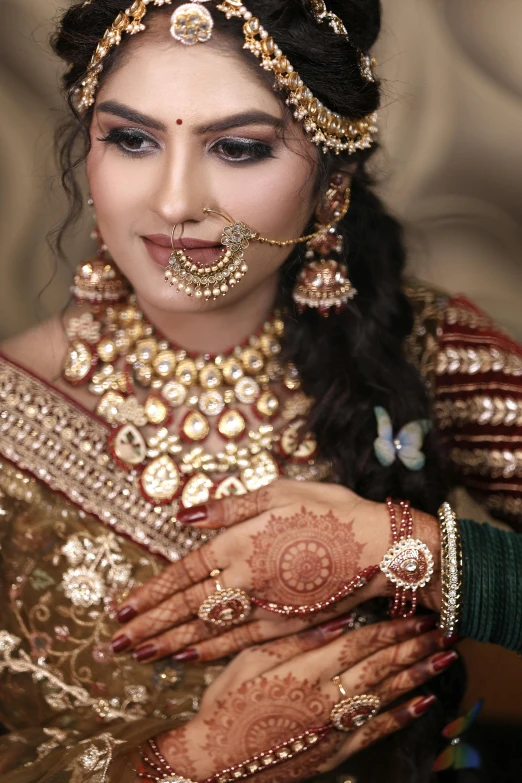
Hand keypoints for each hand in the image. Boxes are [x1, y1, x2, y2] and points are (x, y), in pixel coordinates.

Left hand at [112, 480, 441, 662]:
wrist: (381, 546)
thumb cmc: (331, 510)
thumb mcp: (279, 492)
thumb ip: (229, 507)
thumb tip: (183, 515)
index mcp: (241, 541)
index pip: (185, 572)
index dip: (152, 591)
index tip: (123, 607)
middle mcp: (246, 578)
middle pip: (188, 606)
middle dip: (150, 625)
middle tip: (117, 642)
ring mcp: (266, 606)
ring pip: (208, 629)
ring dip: (170, 642)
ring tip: (140, 654)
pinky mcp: (285, 623)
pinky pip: (239, 642)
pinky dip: (210, 651)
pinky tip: (188, 656)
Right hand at [147, 615, 456, 781]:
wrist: (213, 764)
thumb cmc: (225, 705)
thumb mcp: (250, 660)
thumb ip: (296, 639)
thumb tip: (338, 619)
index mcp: (306, 669)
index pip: (360, 642)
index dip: (392, 628)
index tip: (416, 615)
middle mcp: (326, 696)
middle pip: (381, 665)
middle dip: (415, 646)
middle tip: (444, 630)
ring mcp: (333, 727)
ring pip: (387, 695)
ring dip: (419, 675)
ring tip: (445, 658)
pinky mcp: (335, 752)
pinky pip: (376, 731)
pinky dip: (403, 716)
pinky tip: (424, 702)